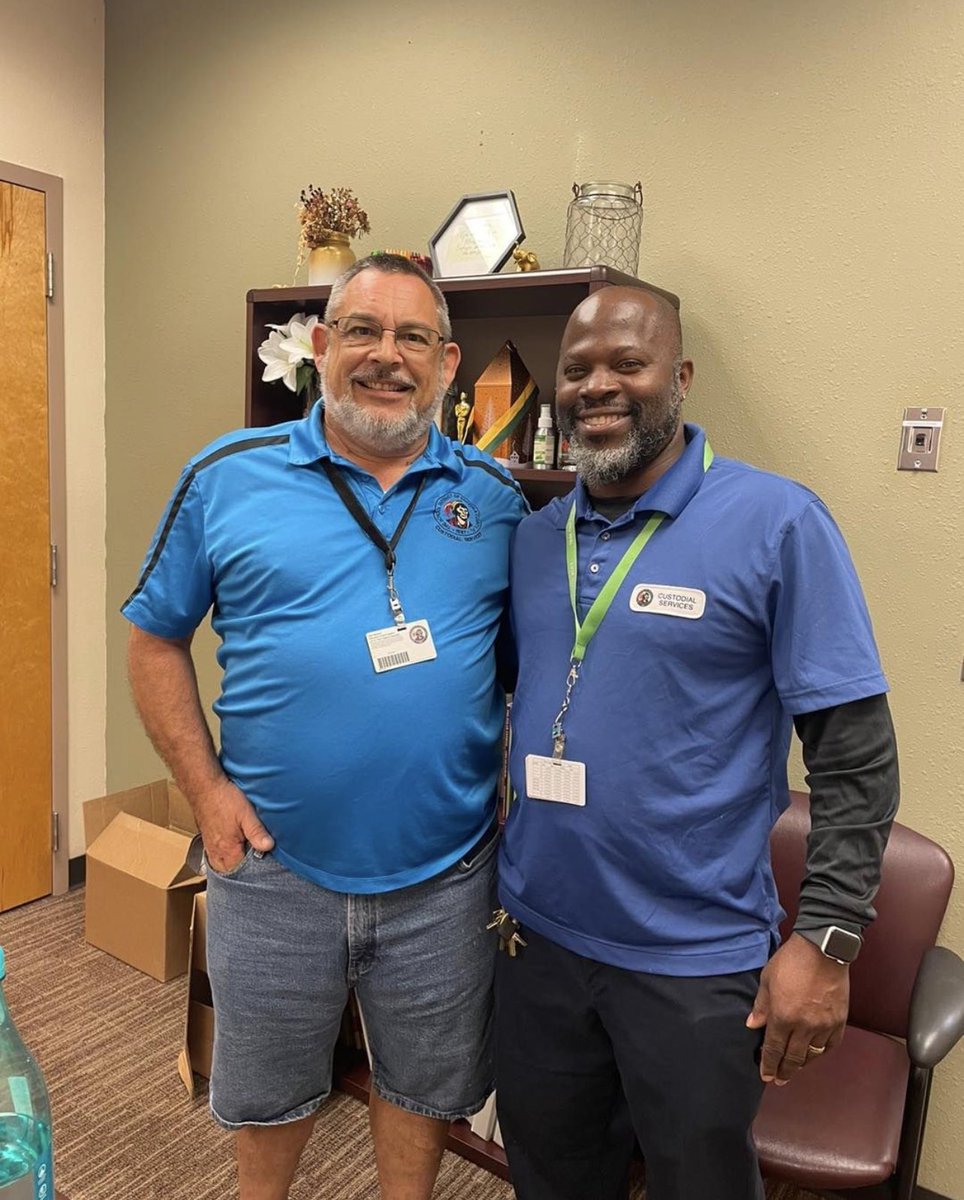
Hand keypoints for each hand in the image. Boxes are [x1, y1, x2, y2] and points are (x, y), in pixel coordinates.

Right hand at [191, 777, 273, 874]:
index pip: (242, 872)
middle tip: (256, 861)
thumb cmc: (224, 798)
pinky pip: (216, 856)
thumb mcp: (246, 813)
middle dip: (243, 870)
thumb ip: (257, 832)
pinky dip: (225, 856)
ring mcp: (210, 846)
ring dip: (234, 862)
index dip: (255, 869)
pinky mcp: (207, 839)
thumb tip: (269, 847)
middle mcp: (216, 852)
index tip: (265, 861)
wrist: (204, 786)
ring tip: (246, 856)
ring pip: (222, 864)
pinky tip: (234, 848)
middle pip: (231, 871)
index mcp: (226, 850)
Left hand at [745, 933, 848, 1084]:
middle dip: (784, 1071)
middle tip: (778, 1079)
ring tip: (794, 1069)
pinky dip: (821, 1052)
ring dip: (802, 1064)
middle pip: (793, 1058)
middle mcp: (804, 1026)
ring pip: (812, 1055)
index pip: (774, 1049)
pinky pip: (830, 1045)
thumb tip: (753, 1025)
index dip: (769, 1065)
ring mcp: (824, 1025)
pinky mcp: (839, 1021)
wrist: (823, 950)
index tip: (765, 1076)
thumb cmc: (791, 961)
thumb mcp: (767, 980)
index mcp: (783, 1016)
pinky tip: (814, 1054)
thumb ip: (761, 1006)